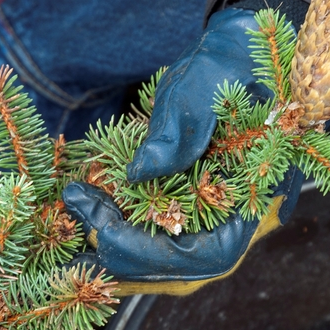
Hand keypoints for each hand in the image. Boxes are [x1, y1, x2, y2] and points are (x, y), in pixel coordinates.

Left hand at [63, 6, 300, 294]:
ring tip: (72, 214)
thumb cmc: (232, 65)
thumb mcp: (207, 84)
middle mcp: (234, 224)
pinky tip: (82, 207)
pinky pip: (149, 237)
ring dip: (111, 248)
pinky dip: (114, 229)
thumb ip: (180, 126)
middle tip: (75, 215)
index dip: (152, 251)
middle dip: (121, 253)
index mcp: (257, 201)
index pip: (206, 255)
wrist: (236, 58)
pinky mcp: (185, 212)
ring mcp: (209, 223)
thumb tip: (140, 170)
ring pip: (160, 262)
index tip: (102, 226)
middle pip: (178, 272)